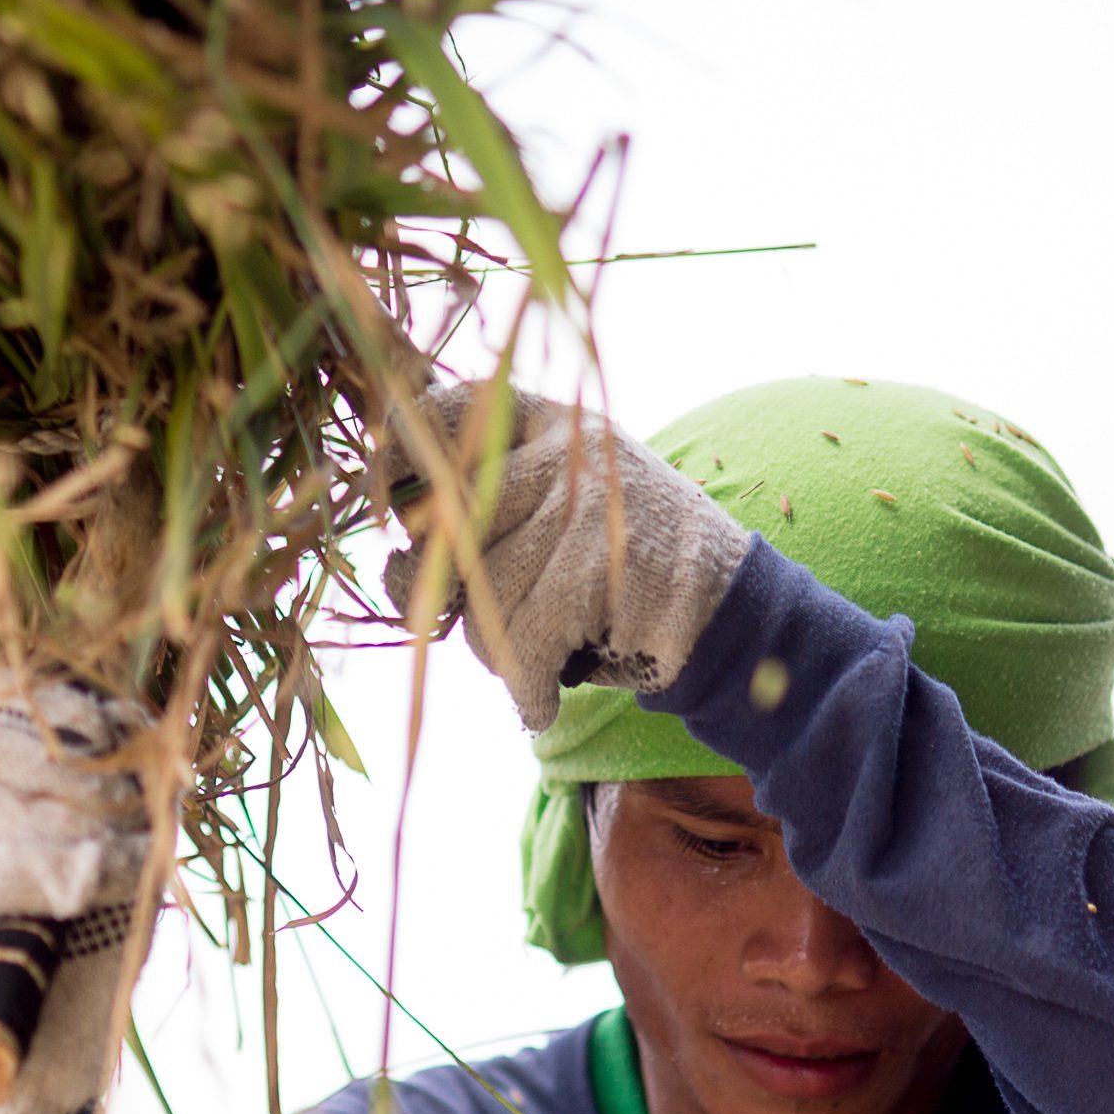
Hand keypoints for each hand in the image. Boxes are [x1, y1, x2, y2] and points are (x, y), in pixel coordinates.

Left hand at [381, 382, 751, 729]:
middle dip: (439, 592)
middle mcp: (561, 453)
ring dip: (499, 651)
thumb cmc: (619, 570)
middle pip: (448, 531)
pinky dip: (527, 689)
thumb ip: (483, 508)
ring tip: (536, 657)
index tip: (383, 516)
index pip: (445, 411)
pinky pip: (520, 644)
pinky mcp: (595, 570)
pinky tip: (542, 702)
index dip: (396, 459)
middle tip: (461, 619)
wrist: (730, 609)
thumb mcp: (556, 509)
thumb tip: (393, 553)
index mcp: (545, 421)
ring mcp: (580, 508)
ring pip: (481, 600)